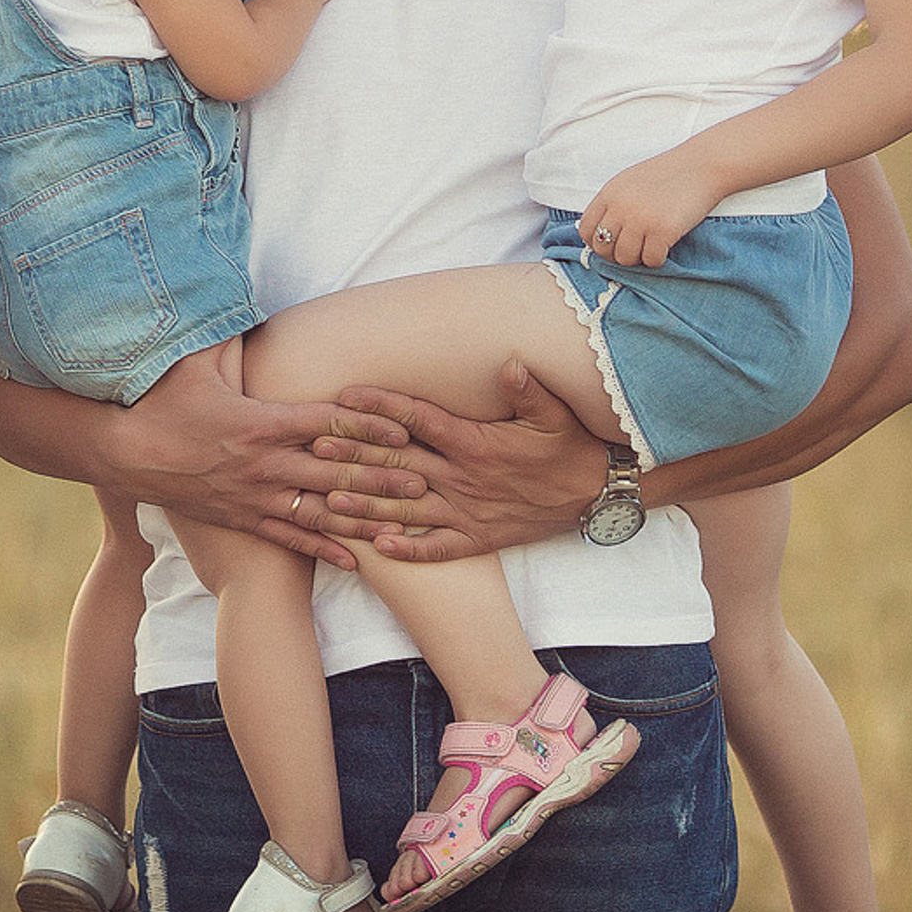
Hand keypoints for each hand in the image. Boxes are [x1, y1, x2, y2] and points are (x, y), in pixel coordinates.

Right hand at [110, 353, 426, 569]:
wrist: (122, 455)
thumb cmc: (159, 400)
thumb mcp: (197, 358)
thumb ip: (234, 331)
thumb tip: (255, 295)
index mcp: (259, 421)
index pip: (327, 422)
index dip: (369, 425)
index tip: (406, 428)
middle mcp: (263, 463)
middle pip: (335, 472)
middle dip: (382, 478)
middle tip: (424, 482)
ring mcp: (253, 496)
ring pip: (320, 511)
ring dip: (363, 516)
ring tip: (403, 523)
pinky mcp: (241, 519)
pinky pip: (290, 537)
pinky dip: (325, 547)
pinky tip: (356, 558)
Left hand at [310, 364, 612, 561]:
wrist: (597, 496)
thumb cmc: (570, 446)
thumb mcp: (554, 412)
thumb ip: (526, 388)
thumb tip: (508, 363)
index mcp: (475, 443)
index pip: (418, 420)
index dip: (380, 407)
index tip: (344, 396)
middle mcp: (465, 479)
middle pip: (400, 465)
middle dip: (356, 455)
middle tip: (314, 447)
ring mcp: (469, 513)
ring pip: (408, 509)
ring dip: (367, 504)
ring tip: (329, 499)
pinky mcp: (479, 539)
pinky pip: (438, 548)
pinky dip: (409, 548)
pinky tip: (377, 547)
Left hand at [578, 151, 727, 267]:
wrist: (702, 166)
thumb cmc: (668, 175)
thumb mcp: (629, 182)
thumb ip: (614, 204)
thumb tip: (601, 235)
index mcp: (609, 193)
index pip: (586, 230)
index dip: (596, 242)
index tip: (612, 244)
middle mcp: (620, 208)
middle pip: (603, 248)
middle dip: (616, 255)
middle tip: (633, 249)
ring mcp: (640, 220)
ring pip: (625, 259)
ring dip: (637, 258)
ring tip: (649, 246)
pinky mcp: (662, 231)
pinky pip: (651, 260)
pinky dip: (657, 259)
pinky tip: (664, 246)